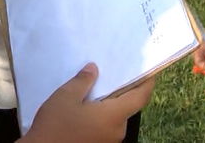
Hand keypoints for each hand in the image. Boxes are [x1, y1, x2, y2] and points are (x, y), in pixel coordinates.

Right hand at [22, 64, 154, 141]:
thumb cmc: (55, 126)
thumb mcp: (66, 97)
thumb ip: (83, 81)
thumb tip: (94, 69)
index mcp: (114, 116)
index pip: (141, 96)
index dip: (147, 82)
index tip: (148, 70)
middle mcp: (117, 130)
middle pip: (128, 106)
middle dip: (122, 90)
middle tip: (113, 72)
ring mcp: (109, 141)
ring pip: (115, 117)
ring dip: (109, 103)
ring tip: (95, 87)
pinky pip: (106, 126)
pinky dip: (101, 115)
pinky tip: (86, 106)